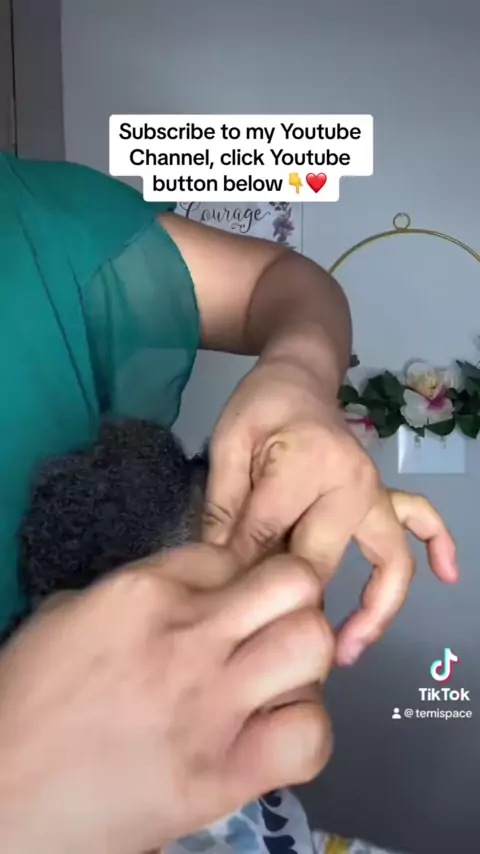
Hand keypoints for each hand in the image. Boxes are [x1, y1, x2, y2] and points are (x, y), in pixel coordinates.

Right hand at [0, 546, 333, 853]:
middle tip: (270, 633)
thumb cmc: (26, 702)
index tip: (230, 607)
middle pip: (294, 583)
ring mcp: (213, 704)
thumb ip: (135, 593)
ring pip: (312, 645)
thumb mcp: (69, 616)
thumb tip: (188, 595)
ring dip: (304, 664)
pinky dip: (303, 732)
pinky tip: (273, 736)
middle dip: (292, 603)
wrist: (0, 795)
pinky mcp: (225, 775)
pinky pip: (309, 735)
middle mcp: (190, 636)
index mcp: (144, 592)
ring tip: (276, 685)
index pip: (231, 555)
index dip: (238, 580)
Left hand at [202, 358, 457, 665]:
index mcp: (305, 464)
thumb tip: (221, 568)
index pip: (269, 536)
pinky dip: (439, 545)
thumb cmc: (259, 408)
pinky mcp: (382, 492)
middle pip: (322, 562)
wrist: (298, 374)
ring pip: (389, 558)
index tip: (219, 602)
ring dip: (374, 610)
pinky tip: (447, 576)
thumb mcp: (228, 445)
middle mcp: (352, 482)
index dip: (238, 571)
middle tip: (265, 646)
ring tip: (345, 652)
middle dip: (291, 604)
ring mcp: (374, 489)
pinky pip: (420, 519)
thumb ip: (225, 504)